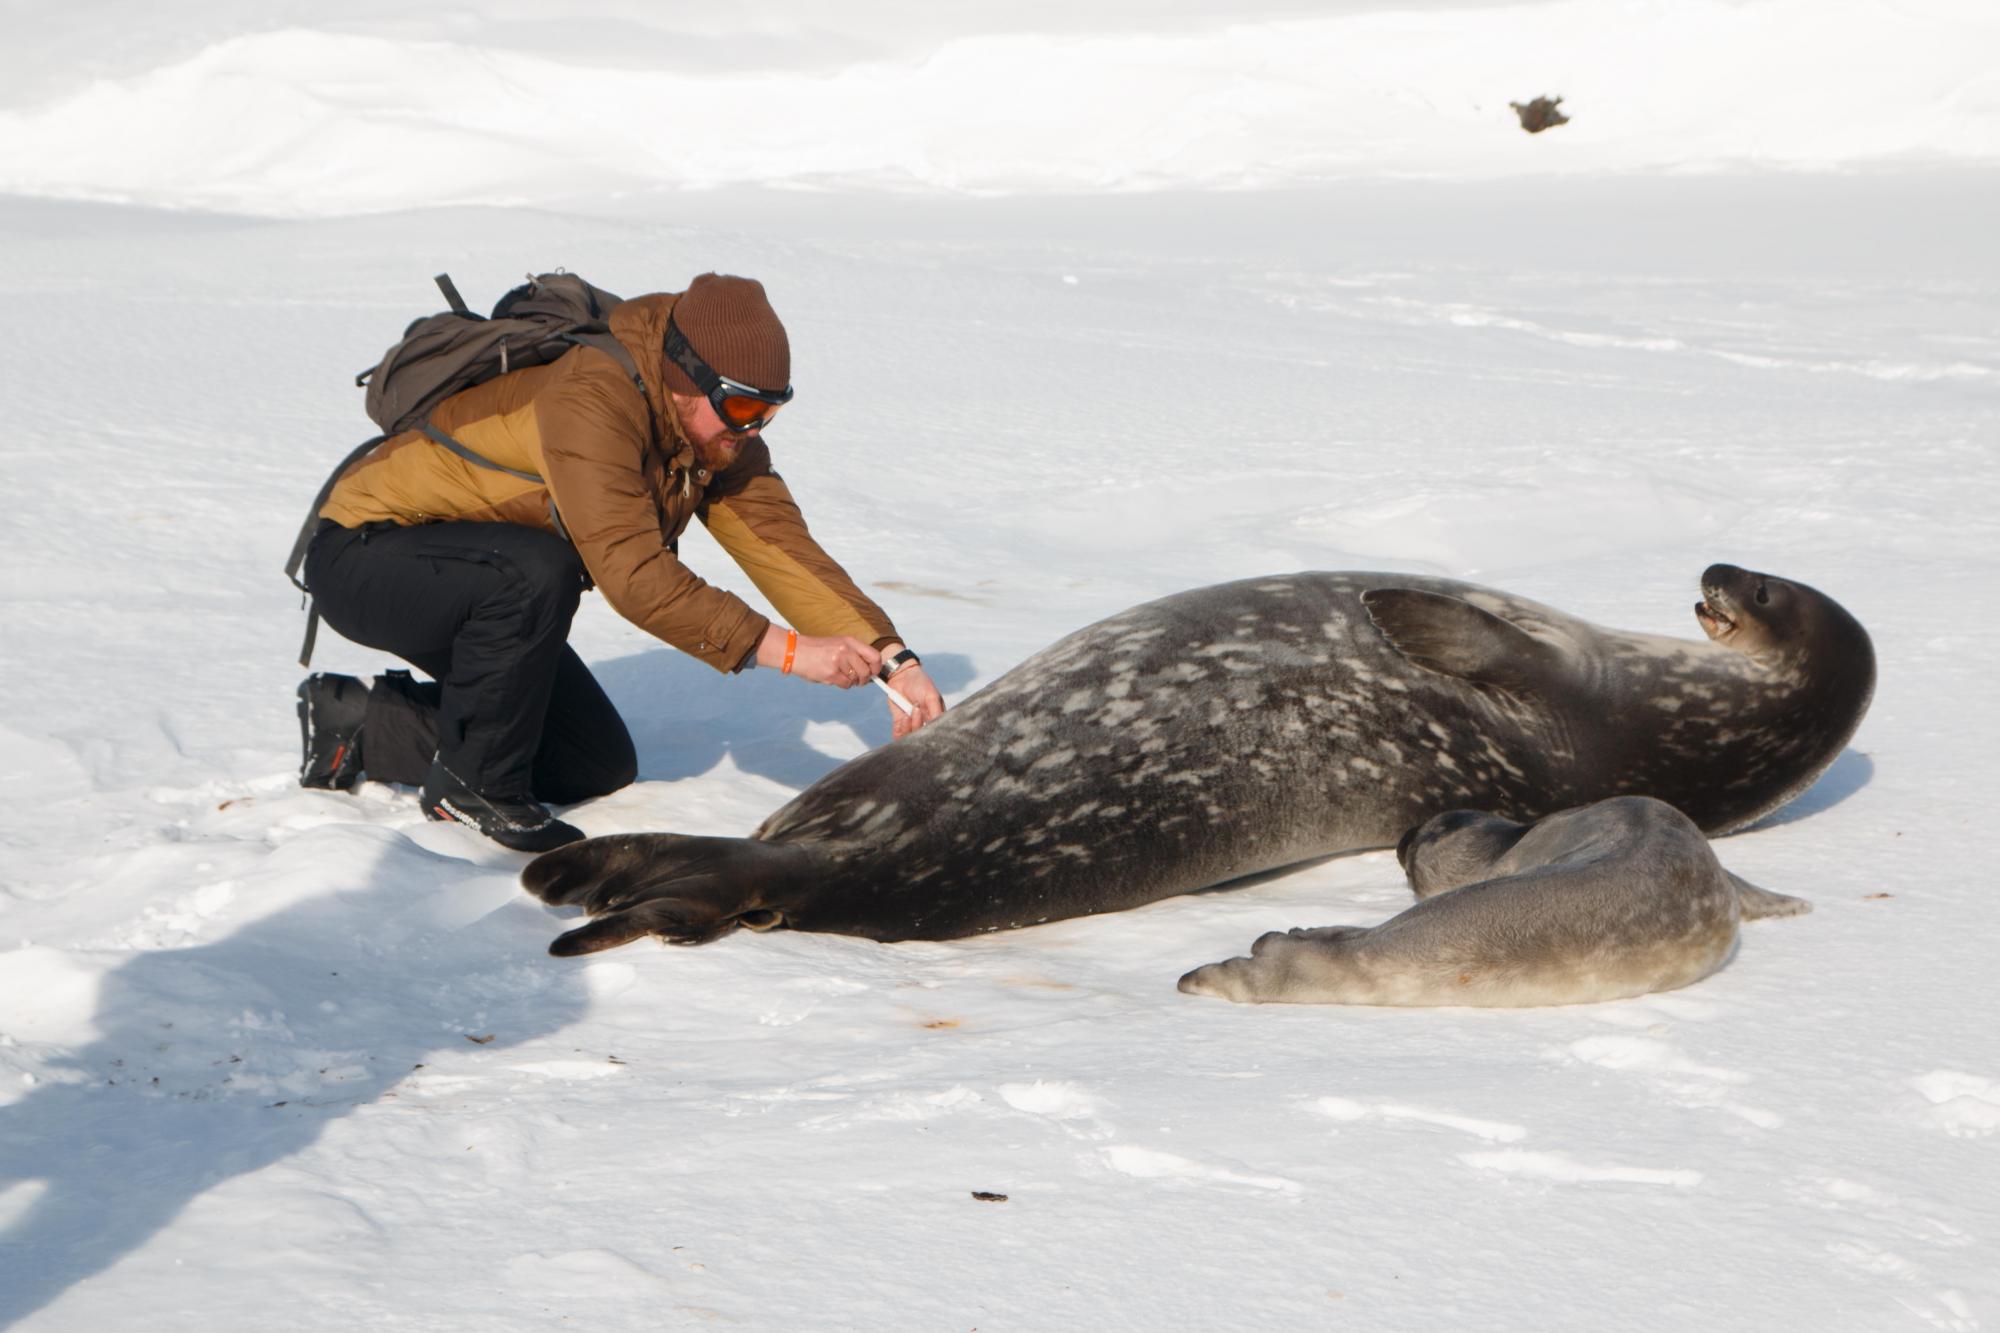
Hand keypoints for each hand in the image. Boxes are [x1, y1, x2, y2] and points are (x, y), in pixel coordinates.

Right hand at [759, 626, 879, 687]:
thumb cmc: (817, 649)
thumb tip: (870, 669)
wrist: (795, 651)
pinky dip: (841, 684)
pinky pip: (845, 685)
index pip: (874, 656)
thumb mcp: (838, 644)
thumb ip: (854, 653)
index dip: (876, 667)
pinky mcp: (831, 673)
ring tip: (838, 674)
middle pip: (866, 671)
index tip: (873, 673)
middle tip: (857, 680)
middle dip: (863, 679)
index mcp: (850, 641)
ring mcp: (838, 662)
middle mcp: (846, 650)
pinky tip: (832, 677)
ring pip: (855, 680)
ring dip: (850, 681)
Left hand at [882, 664, 944, 738]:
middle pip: (922, 737)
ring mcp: (912, 725)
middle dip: (917, 725)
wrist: (902, 676)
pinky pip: (899, 736)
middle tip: (916, 709)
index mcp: (936, 718)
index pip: (936, 733)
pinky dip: (901, 728)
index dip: (931, 732)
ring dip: (908, 726)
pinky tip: (903, 716)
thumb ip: (936, 712)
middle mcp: (925, 723)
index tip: (926, 719)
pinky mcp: (900, 724)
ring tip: (908, 712)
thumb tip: (938, 727)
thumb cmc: (920, 683)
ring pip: (910, 738)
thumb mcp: (931, 696)